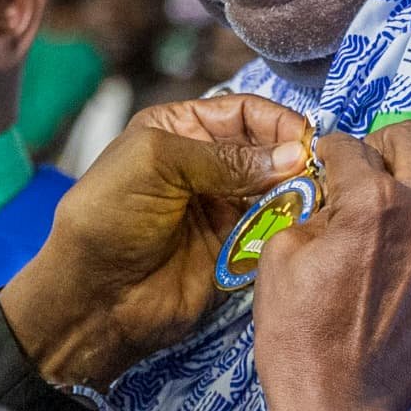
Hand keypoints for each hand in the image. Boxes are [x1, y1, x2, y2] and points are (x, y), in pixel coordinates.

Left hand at [0, 91, 310, 391]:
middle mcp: (203, 166)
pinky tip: (300, 225)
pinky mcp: (233, 249)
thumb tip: (292, 156)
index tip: (304, 140)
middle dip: (292, 158)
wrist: (94, 298)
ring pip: (276, 190)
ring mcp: (221, 208)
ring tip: (313, 198)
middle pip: (266, 150)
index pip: (242, 113)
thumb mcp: (156, 164)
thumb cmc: (107, 220)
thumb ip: (224, 157)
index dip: (276, 122)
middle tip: (316, 172)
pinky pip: (273, 231)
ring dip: (296, 193)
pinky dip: (289, 227)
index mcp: (178, 131)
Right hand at [251, 118, 410, 410]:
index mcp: (372, 202)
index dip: (326, 155)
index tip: (323, 168)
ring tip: (396, 191)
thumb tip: (332, 195)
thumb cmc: (301, 337)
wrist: (341, 404)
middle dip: (381, 143)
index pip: (350, 146)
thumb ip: (312, 208)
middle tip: (362, 168)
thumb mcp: (280, 256)